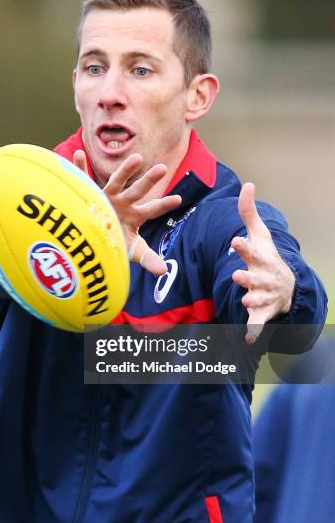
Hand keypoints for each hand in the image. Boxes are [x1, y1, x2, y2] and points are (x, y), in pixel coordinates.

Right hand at [73, 150, 181, 274]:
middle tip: (163, 168)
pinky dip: (79, 167)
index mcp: (134, 215)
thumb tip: (164, 272)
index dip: (163, 205)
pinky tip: (78, 153)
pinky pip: (83, 178)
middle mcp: (123, 203)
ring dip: (125, 171)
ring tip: (137, 158)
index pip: (152, 209)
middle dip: (149, 181)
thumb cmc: (115, 242)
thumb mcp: (131, 250)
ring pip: (116, 181)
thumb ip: (148, 258)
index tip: (178, 199)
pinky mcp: (88, 193)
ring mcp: (106, 196)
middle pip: (138, 191)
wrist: (92, 237)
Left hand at [231, 183, 294, 343]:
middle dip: (247, 276)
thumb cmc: (267, 257)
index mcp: (259, 258)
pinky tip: (248, 338)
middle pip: (254, 276)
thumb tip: (247, 184)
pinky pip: (258, 322)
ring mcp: (264, 294)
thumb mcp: (259, 235)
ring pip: (257, 299)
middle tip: (238, 275)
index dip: (244, 247)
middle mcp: (263, 276)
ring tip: (246, 300)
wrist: (287, 286)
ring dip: (252, 300)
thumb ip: (248, 213)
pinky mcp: (262, 311)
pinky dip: (254, 330)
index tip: (236, 241)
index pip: (250, 251)